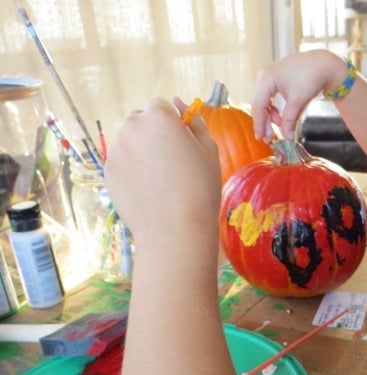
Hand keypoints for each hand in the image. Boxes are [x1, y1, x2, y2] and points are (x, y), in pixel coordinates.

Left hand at [104, 97, 220, 249]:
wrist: (175, 229)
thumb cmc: (200, 187)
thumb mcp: (209, 150)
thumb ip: (194, 121)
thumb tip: (178, 103)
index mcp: (158, 116)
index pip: (161, 106)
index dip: (173, 124)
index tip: (183, 144)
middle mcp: (131, 127)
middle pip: (141, 121)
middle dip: (153, 134)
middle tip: (171, 163)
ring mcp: (116, 151)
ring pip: (130, 143)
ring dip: (141, 152)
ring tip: (160, 181)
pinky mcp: (108, 173)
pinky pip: (122, 164)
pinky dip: (132, 172)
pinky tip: (149, 191)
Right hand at [251, 50, 347, 139]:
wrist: (324, 64)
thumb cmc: (311, 77)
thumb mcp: (298, 101)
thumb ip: (289, 120)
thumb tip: (287, 137)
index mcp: (267, 78)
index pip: (258, 105)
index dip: (259, 123)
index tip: (261, 137)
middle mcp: (264, 75)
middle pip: (259, 103)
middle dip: (265, 121)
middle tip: (269, 137)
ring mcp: (269, 76)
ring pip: (264, 101)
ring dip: (270, 116)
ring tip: (279, 126)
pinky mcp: (276, 78)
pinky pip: (269, 97)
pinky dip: (274, 108)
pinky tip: (280, 117)